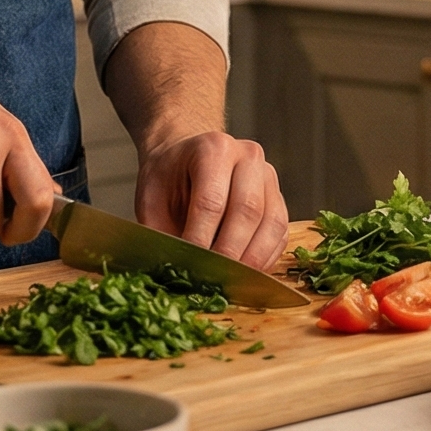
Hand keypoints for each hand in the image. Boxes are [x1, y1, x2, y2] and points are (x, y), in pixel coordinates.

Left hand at [134, 129, 287, 268]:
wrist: (185, 157)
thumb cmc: (167, 178)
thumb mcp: (150, 198)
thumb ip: (158, 230)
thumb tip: (171, 270)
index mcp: (212, 148)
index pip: (211, 200)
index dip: (200, 238)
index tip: (189, 265)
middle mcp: (247, 156)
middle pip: (247, 210)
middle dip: (229, 252)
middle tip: (211, 279)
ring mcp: (268, 176)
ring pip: (271, 223)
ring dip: (252, 259)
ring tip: (230, 282)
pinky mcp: (278, 198)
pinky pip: (280, 233)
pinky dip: (265, 258)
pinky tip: (246, 275)